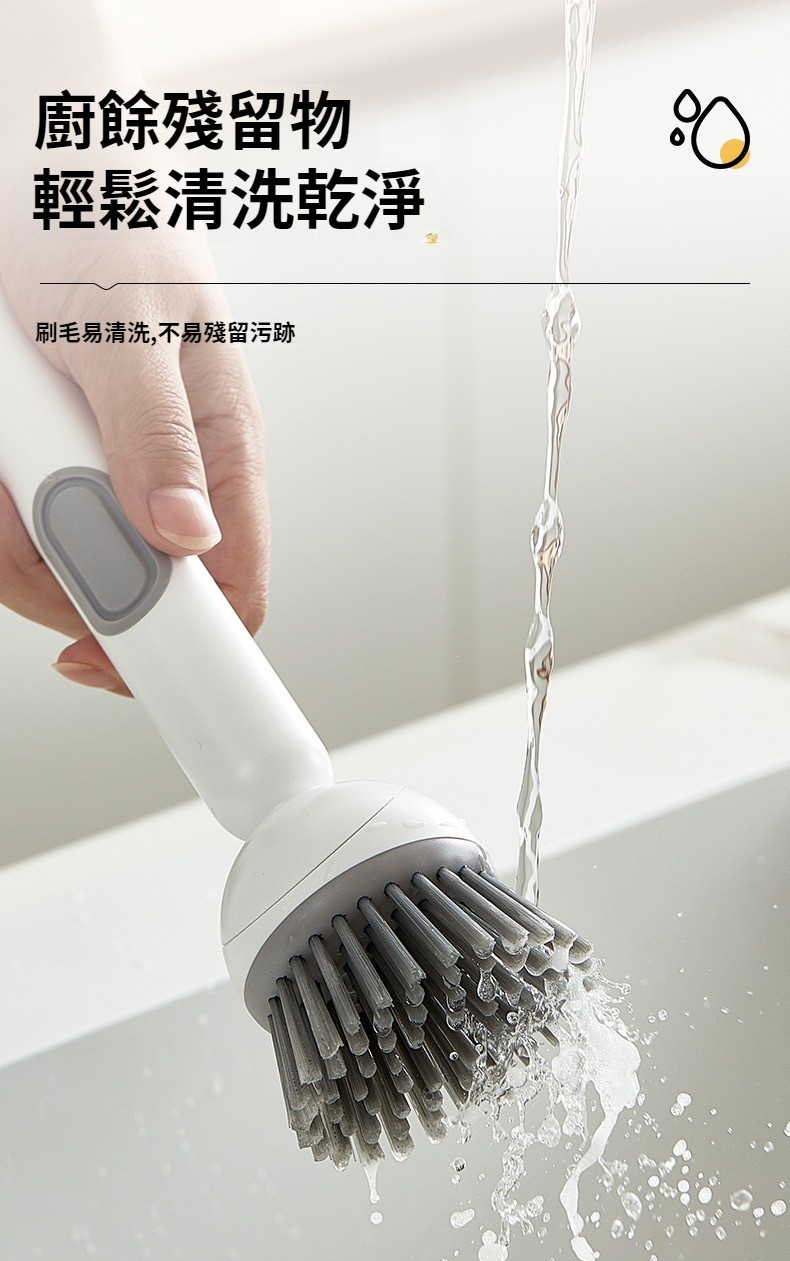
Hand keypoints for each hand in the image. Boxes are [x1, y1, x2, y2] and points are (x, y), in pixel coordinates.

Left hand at [0, 234, 269, 695]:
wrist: (31, 156)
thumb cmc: (98, 215)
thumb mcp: (126, 318)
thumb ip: (158, 432)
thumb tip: (186, 539)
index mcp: (222, 448)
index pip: (232, 593)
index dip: (177, 648)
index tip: (98, 660)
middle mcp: (168, 477)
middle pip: (123, 600)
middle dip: (46, 569)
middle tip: (16, 492)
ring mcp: (105, 477)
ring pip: (54, 571)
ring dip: (4, 526)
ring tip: (5, 439)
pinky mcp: (48, 469)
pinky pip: (12, 528)